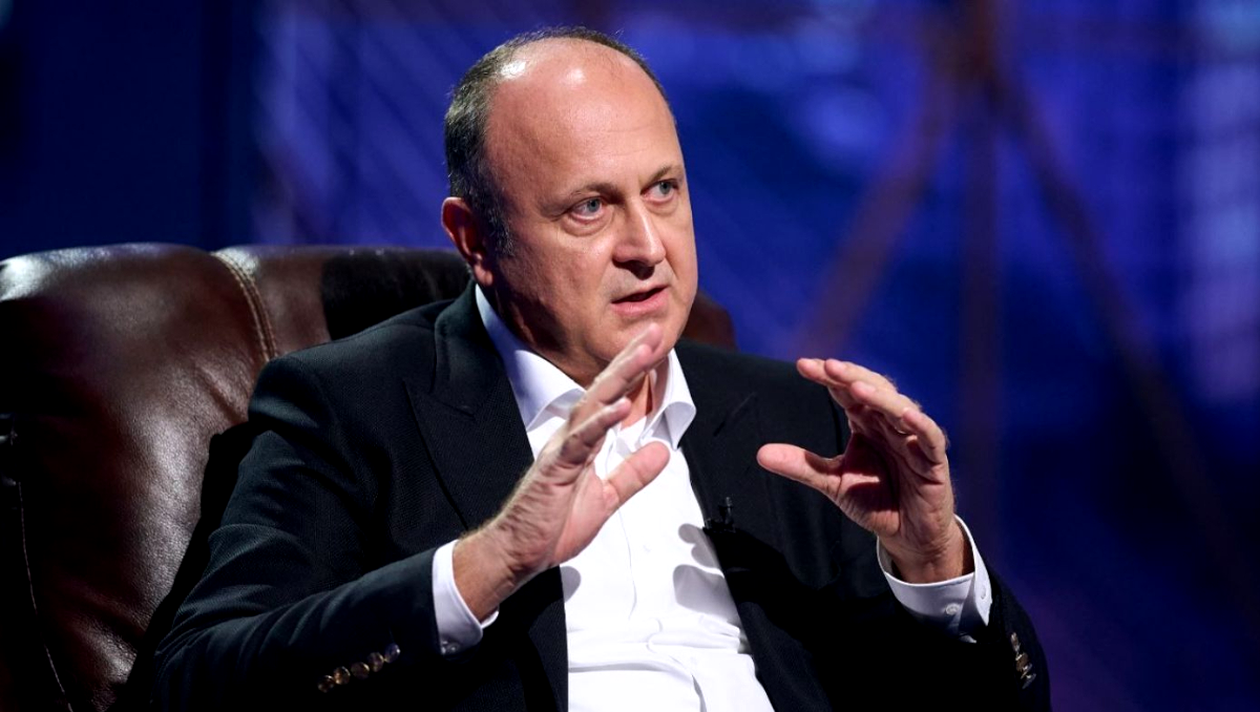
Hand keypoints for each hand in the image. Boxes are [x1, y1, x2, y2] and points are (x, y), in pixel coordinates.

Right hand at [454, 325, 670, 617]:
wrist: (518, 554)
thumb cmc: (552, 525)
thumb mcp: (606, 498)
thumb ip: (633, 474)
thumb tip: (662, 450)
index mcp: (581, 443)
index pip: (611, 399)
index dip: (633, 373)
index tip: (655, 347)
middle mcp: (570, 438)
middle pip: (603, 390)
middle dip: (629, 360)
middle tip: (654, 332)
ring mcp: (561, 450)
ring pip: (592, 405)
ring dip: (619, 378)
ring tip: (642, 355)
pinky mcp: (554, 469)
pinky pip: (580, 442)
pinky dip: (600, 422)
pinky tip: (619, 406)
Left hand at [756, 358, 968, 582]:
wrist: (906, 535)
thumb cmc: (875, 500)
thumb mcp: (832, 482)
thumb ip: (802, 465)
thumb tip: (760, 453)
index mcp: (867, 422)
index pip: (846, 392)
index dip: (828, 378)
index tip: (803, 365)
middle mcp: (890, 424)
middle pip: (873, 389)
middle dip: (850, 376)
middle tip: (826, 366)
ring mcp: (913, 439)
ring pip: (899, 408)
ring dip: (879, 396)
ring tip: (856, 387)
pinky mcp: (934, 461)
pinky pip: (930, 437)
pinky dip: (919, 424)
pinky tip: (904, 415)